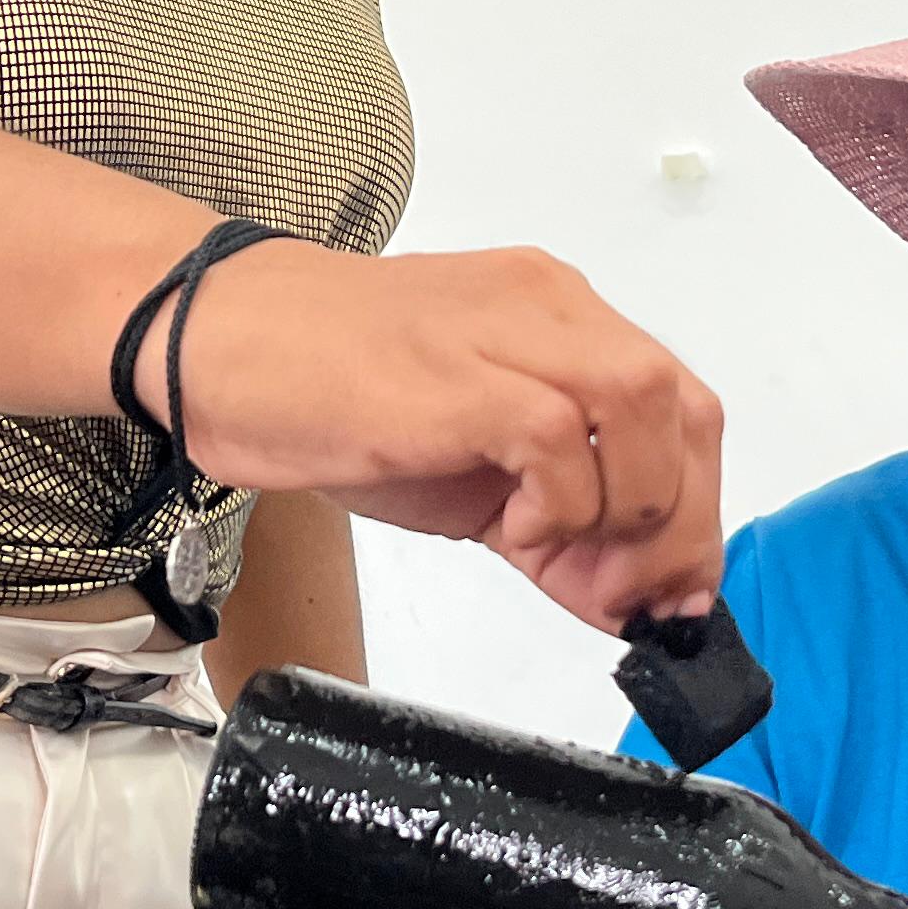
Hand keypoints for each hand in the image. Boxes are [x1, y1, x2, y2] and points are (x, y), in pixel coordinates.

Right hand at [160, 244, 724, 630]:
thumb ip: (553, 520)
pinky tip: (511, 535)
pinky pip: (556, 441)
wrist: (212, 339)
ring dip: (632, 511)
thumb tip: (630, 600)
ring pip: (645, 408)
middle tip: (636, 597)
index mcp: (556, 316)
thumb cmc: (325, 391)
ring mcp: (505, 332)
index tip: (674, 592)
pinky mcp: (457, 375)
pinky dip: (560, 508)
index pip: (681, 405)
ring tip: (565, 559)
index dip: (696, 506)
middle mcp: (547, 308)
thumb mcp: (467, 467)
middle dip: (681, 522)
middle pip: (683, 409)